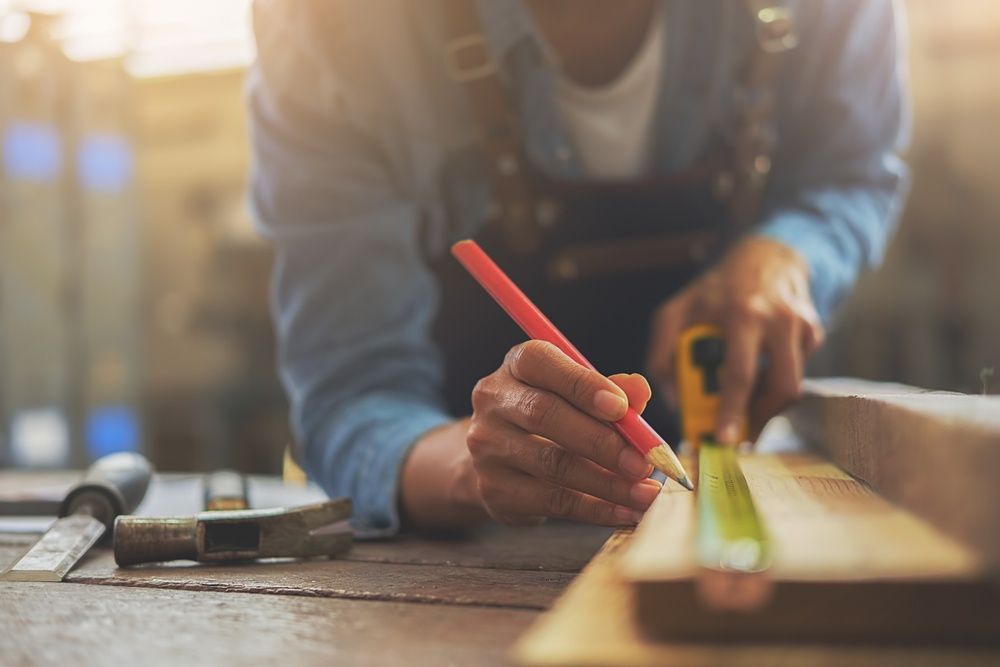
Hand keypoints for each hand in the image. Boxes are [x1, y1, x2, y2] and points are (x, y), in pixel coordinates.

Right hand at [465, 340, 661, 526]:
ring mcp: (487, 447)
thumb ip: (612, 391)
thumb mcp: (578, 396)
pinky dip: (595, 509)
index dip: (582, 384)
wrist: (502, 461)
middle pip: (544, 414)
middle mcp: (492, 401)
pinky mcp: (494, 489)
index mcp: (516, 366)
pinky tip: (625, 512)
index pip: (540, 362)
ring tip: (644, 493)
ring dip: (606, 483)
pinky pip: (551, 501)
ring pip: (552, 464)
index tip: (622, 408)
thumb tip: (640, 389)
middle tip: (642, 463)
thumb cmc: (553, 417)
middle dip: (600, 441)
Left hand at [646, 237, 824, 442]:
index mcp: (742, 314)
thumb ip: (662, 354)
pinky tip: (759, 376)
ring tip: (743, 408)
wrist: (766, 257)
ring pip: (792, 387)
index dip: (732, 411)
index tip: (723, 439)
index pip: (740, 373)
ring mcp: (802, 326)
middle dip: (759, 420)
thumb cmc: (715, 290)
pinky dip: (776, 384)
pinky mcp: (815, 332)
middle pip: (781, 387)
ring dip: (766, 406)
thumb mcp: (676, 311)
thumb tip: (674, 401)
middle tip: (738, 438)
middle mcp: (778, 319)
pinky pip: (797, 373)